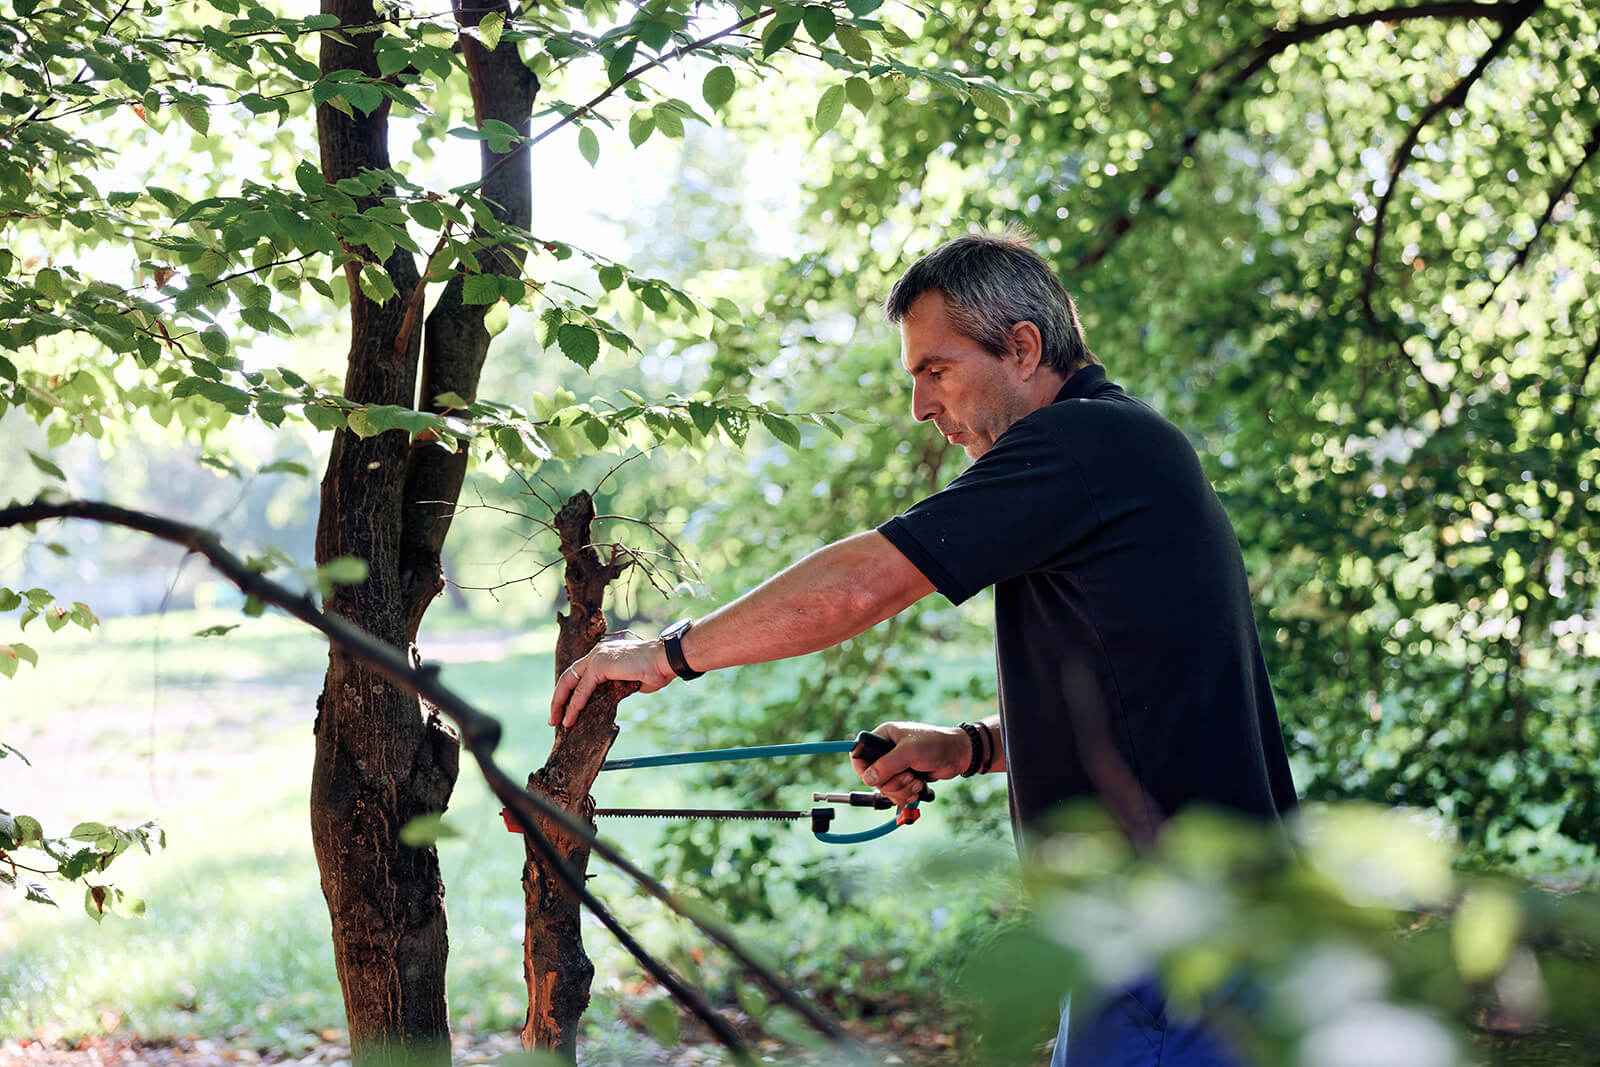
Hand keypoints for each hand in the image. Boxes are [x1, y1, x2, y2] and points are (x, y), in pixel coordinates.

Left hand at [548, 637, 674, 727]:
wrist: (667, 660)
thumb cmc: (657, 670)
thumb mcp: (632, 681)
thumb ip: (619, 686)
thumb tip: (615, 696)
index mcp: (604, 654)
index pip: (579, 674)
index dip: (570, 692)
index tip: (565, 709)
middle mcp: (596, 653)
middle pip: (568, 677)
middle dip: (558, 699)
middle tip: (554, 719)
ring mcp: (597, 657)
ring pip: (570, 682)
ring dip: (561, 704)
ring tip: (556, 722)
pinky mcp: (600, 665)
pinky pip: (582, 690)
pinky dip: (574, 705)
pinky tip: (570, 718)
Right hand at [850, 721, 968, 807]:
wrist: (958, 754)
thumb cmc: (935, 744)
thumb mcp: (909, 752)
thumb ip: (887, 764)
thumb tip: (868, 779)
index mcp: (883, 737)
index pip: (859, 755)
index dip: (863, 770)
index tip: (874, 779)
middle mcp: (886, 752)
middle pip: (873, 778)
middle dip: (892, 783)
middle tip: (909, 776)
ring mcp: (896, 766)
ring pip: (885, 789)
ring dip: (902, 790)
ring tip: (916, 782)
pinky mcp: (905, 778)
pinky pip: (896, 794)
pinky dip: (906, 795)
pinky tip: (918, 788)